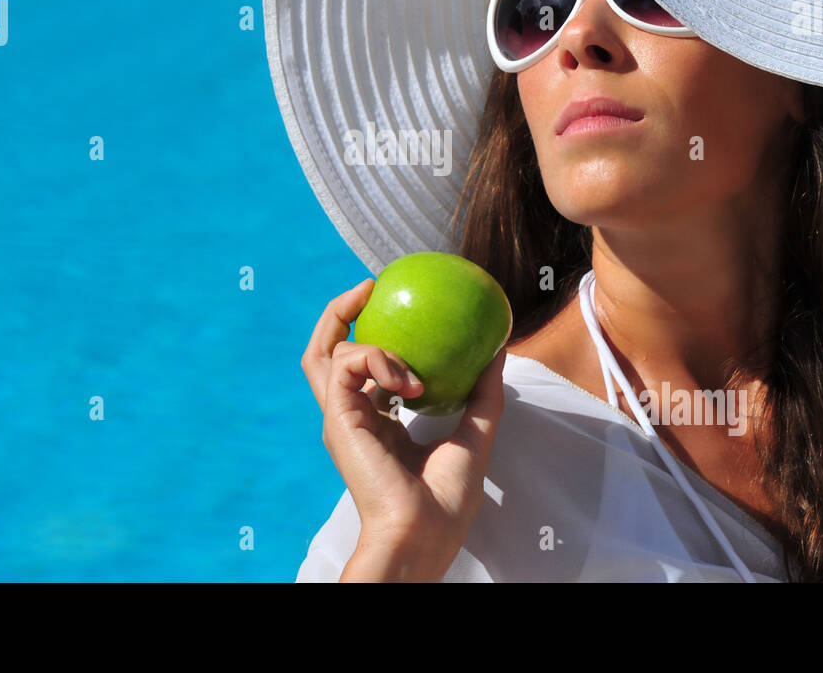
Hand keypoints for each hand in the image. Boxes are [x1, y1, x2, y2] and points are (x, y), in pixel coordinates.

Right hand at [301, 278, 507, 573]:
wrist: (424, 534)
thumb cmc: (447, 500)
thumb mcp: (475, 436)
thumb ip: (482, 394)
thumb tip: (498, 351)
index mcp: (376, 422)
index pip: (360, 369)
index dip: (372, 334)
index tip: (399, 308)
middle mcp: (352, 416)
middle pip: (323, 354)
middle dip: (337, 313)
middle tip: (369, 288)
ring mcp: (342, 418)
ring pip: (325, 353)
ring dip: (368, 337)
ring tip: (392, 333)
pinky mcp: (338, 419)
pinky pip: (347, 364)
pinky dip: (377, 358)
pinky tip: (409, 378)